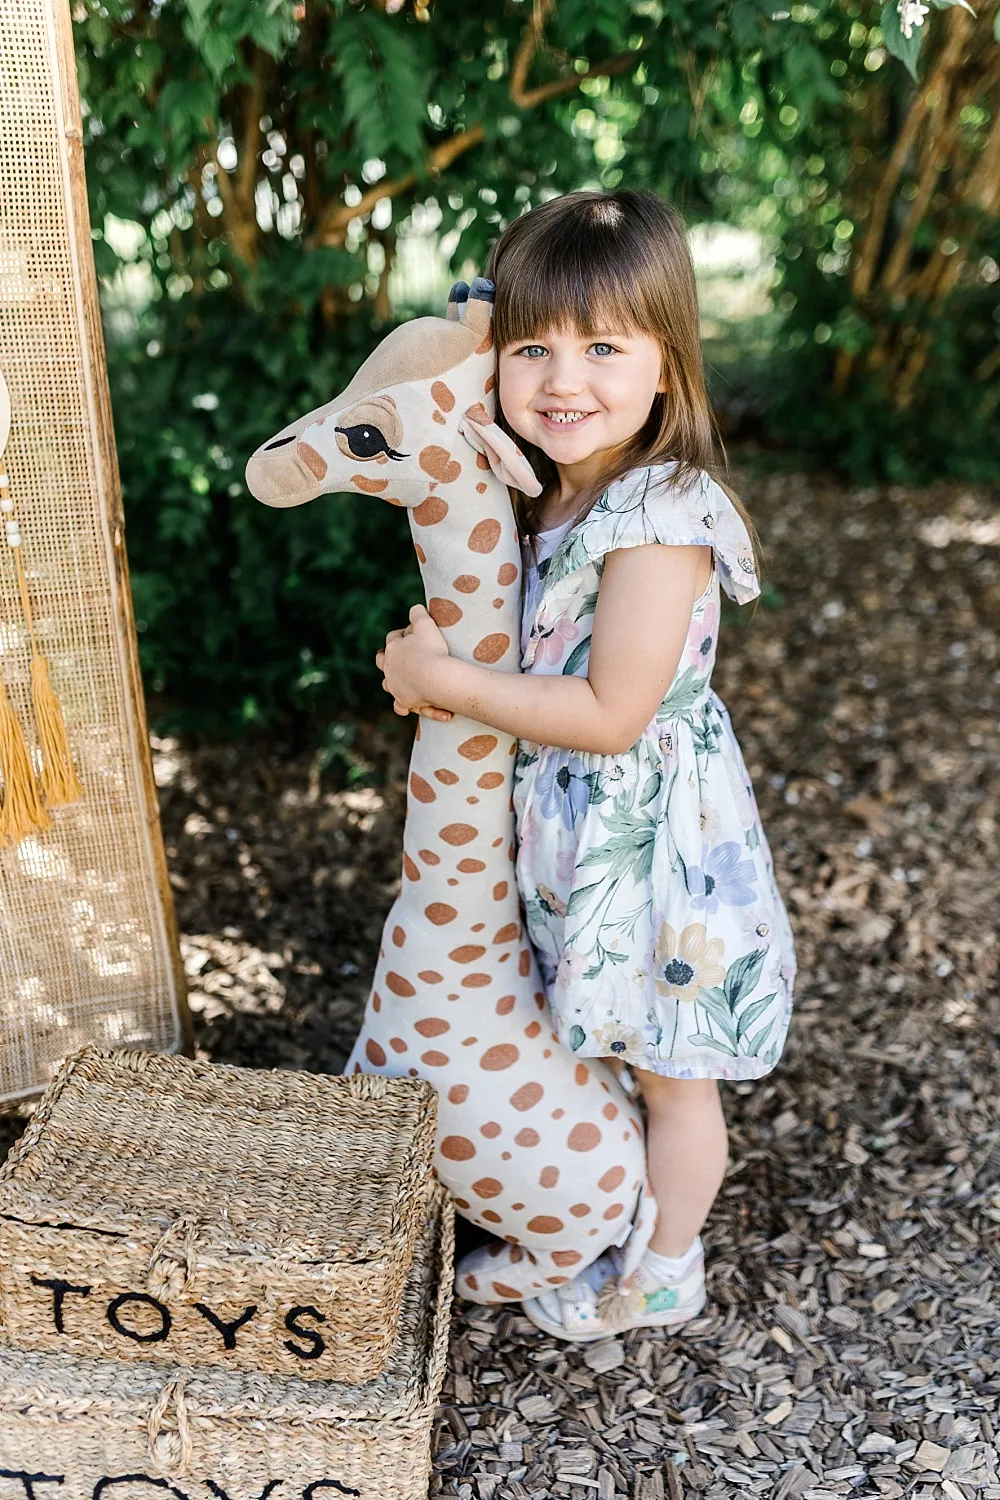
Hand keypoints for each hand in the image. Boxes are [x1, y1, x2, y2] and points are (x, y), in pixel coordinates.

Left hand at [375, 604, 452, 721]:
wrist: (435, 678)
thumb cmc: (431, 650)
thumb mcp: (426, 624)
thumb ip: (418, 613)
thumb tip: (415, 608)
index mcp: (393, 648)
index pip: (393, 637)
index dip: (402, 635)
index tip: (414, 634)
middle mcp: (389, 668)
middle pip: (382, 660)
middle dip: (387, 658)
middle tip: (399, 657)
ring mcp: (394, 686)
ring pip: (387, 684)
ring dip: (393, 681)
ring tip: (404, 681)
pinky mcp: (403, 702)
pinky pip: (400, 707)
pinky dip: (404, 706)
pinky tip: (411, 706)